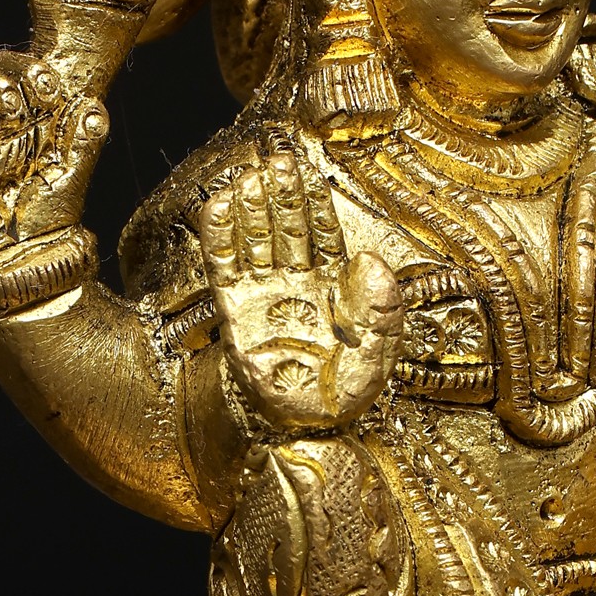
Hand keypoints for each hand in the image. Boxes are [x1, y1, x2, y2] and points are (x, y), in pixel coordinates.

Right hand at [199, 149, 403, 432]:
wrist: (302, 433)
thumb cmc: (343, 398)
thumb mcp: (376, 357)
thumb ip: (380, 310)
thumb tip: (369, 261)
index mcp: (335, 290)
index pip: (322, 234)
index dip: (313, 202)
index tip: (304, 170)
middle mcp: (297, 286)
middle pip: (287, 230)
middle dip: (282, 196)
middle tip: (275, 161)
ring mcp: (264, 297)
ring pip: (256, 242)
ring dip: (251, 210)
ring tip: (246, 177)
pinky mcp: (236, 315)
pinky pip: (225, 269)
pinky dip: (220, 238)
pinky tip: (214, 207)